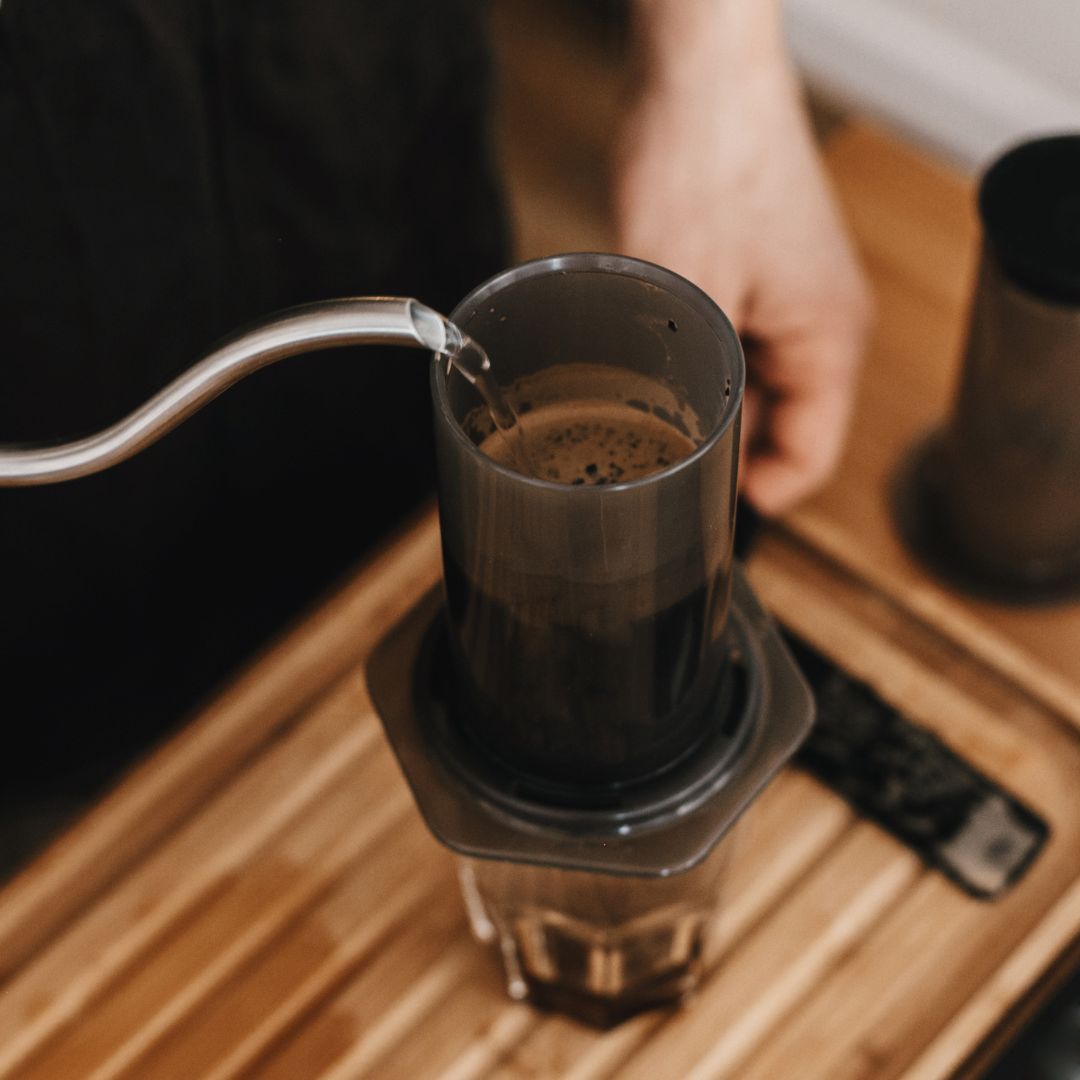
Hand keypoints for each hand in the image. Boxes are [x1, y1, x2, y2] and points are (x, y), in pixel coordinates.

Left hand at [614, 0, 872, 514]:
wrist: (698, 72)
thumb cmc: (704, 162)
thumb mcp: (685, 299)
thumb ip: (693, 390)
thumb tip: (681, 463)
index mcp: (828, 340)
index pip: (807, 459)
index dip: (755, 500)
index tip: (700, 517)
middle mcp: (822, 325)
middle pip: (783, 429)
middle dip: (724, 458)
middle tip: (658, 474)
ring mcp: (791, 300)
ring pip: (755, 393)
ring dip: (709, 413)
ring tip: (651, 426)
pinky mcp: (758, 279)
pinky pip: (737, 352)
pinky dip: (703, 373)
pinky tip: (656, 374)